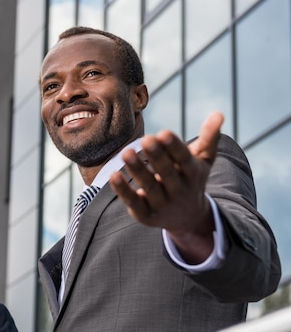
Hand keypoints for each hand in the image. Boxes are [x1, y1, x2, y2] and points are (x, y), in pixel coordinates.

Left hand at [109, 111, 223, 262]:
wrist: (188, 218)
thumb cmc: (191, 179)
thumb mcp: (203, 160)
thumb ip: (209, 138)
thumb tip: (218, 113)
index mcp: (192, 174)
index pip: (184, 160)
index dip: (174, 147)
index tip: (164, 133)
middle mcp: (178, 190)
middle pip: (167, 173)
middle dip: (157, 157)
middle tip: (146, 139)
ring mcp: (162, 204)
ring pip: (149, 186)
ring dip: (138, 170)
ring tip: (126, 152)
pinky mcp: (146, 215)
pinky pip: (133, 202)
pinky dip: (123, 190)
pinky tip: (113, 175)